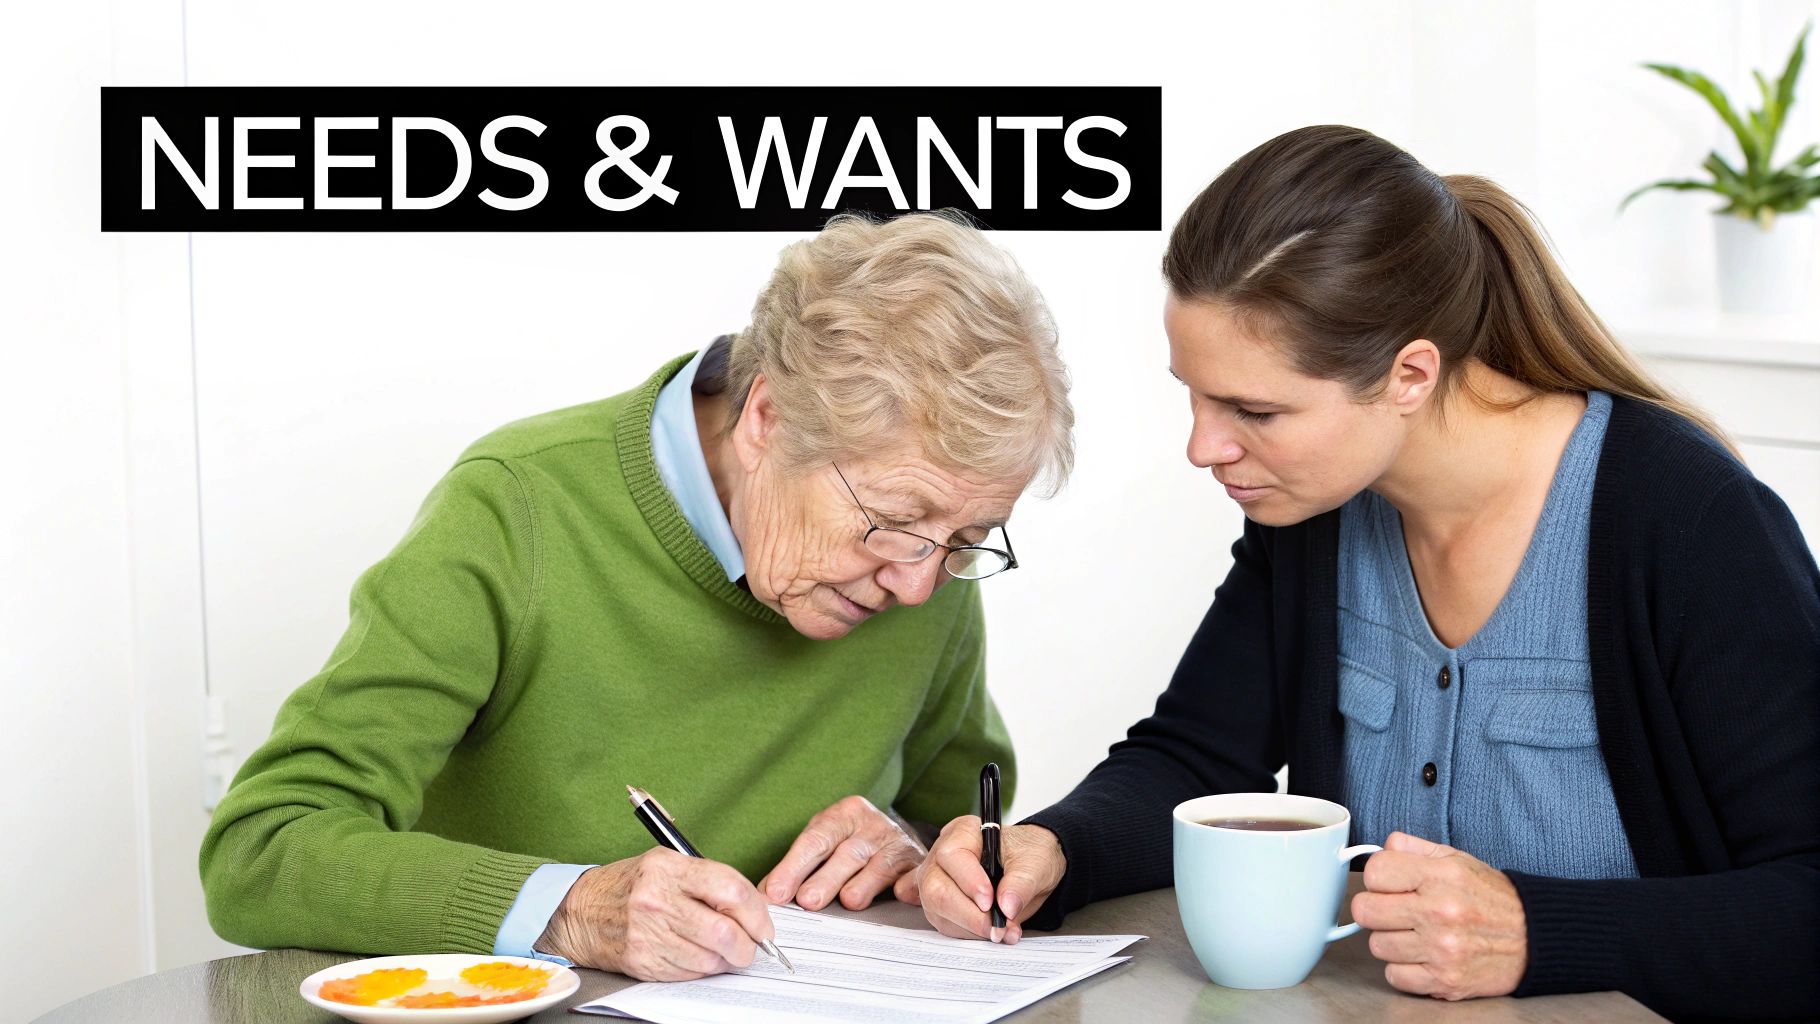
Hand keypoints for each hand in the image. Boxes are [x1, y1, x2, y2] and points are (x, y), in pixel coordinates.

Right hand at [534, 848, 775, 980]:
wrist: (579, 911)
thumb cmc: (630, 885)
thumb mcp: (667, 864)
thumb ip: (709, 881)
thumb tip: (753, 910)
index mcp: (669, 868)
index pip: (731, 891)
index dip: (758, 913)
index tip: (764, 925)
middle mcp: (658, 900)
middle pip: (724, 932)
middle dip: (748, 946)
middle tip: (751, 947)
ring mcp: (648, 934)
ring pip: (710, 959)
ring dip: (726, 961)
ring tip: (724, 951)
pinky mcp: (642, 961)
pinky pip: (689, 974)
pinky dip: (702, 969)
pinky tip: (697, 956)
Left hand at [758, 795, 925, 910]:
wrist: (894, 837)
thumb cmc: (850, 843)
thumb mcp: (823, 843)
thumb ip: (795, 867)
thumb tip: (765, 895)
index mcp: (844, 814)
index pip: (816, 840)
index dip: (794, 867)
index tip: (777, 892)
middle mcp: (873, 824)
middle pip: (847, 853)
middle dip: (826, 878)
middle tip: (807, 900)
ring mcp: (898, 843)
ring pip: (879, 865)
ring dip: (863, 884)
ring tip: (848, 902)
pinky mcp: (918, 864)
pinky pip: (913, 875)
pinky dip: (908, 885)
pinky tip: (900, 893)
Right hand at [908, 817, 1065, 943]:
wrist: (1029, 868)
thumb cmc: (1027, 855)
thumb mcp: (1035, 863)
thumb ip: (1021, 883)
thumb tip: (1006, 907)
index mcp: (963, 833)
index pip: (953, 856)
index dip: (969, 882)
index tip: (990, 903)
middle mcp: (942, 857)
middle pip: (937, 889)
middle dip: (969, 915)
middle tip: (998, 927)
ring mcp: (937, 882)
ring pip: (939, 912)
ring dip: (973, 928)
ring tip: (1004, 930)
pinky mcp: (940, 906)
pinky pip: (946, 925)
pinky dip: (971, 933)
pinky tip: (992, 930)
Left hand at [1350, 832, 1527, 999]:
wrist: (1534, 938)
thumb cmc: (1492, 898)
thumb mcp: (1457, 860)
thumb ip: (1415, 849)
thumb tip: (1382, 847)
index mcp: (1440, 877)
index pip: (1374, 872)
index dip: (1378, 878)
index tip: (1389, 884)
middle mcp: (1439, 912)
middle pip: (1365, 911)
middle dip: (1376, 909)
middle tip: (1395, 911)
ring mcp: (1441, 949)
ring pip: (1377, 945)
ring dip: (1391, 941)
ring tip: (1414, 934)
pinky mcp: (1445, 981)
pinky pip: (1394, 976)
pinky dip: (1403, 969)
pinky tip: (1421, 957)